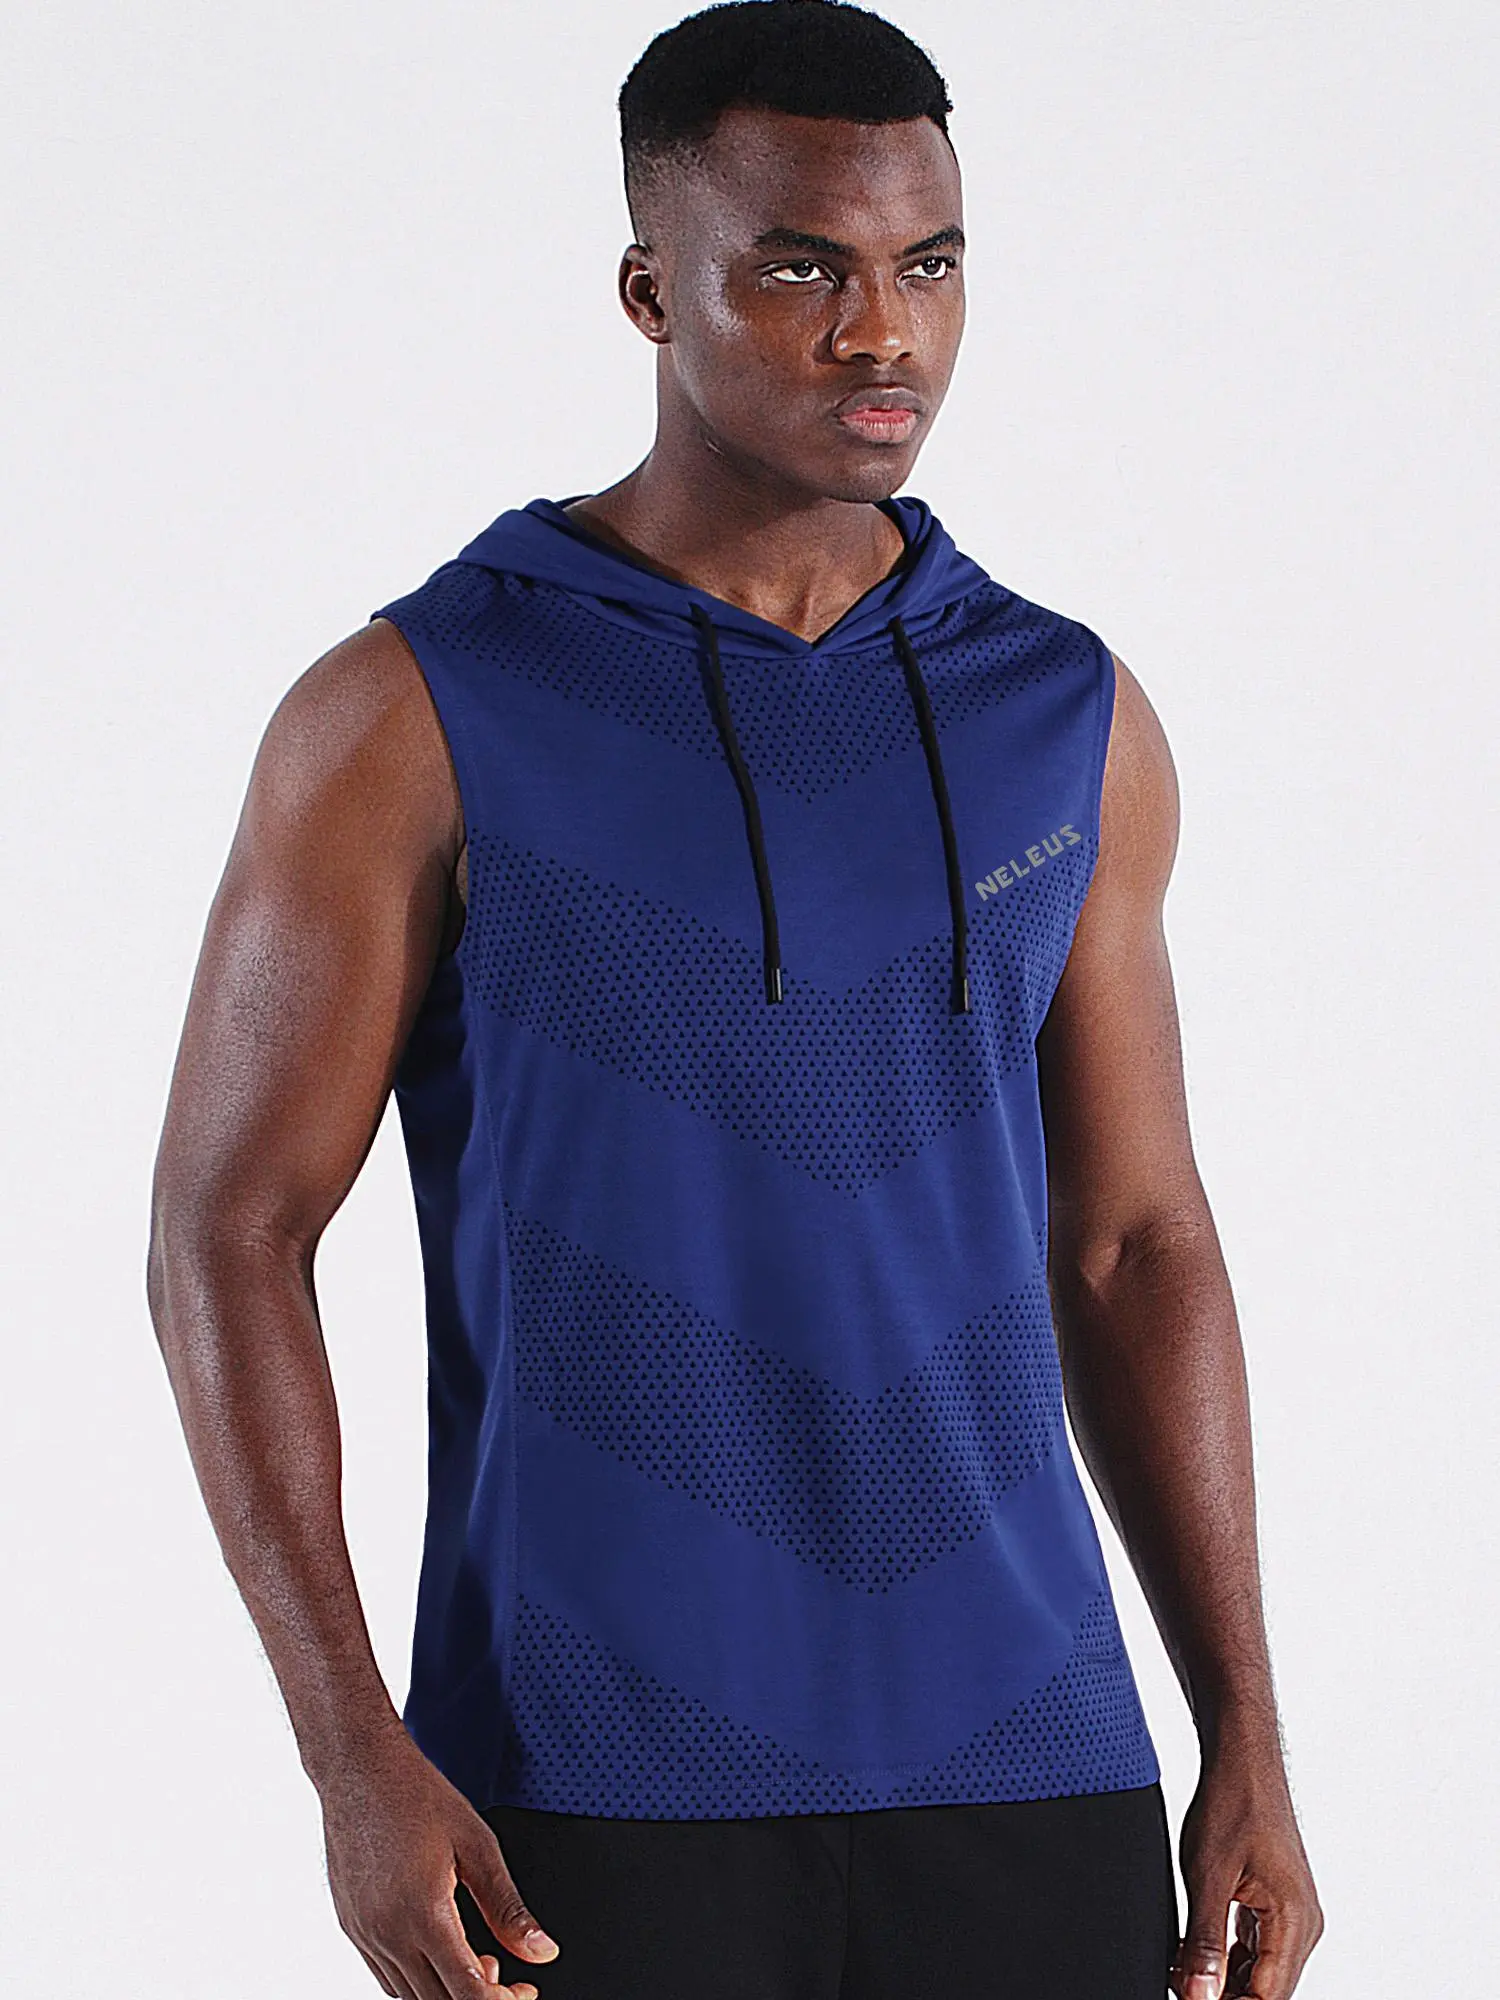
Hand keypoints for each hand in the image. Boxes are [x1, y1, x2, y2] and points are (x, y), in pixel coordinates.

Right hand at [316, 1721, 560, 1999]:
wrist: (359, 1768)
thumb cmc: (417, 1795)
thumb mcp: (478, 1844)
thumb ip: (508, 1907)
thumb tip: (541, 1950)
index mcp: (422, 1913)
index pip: (465, 1993)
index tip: (523, 1990)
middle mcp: (387, 1932)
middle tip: (510, 1982)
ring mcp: (364, 1934)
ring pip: (408, 1998)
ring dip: (448, 1994)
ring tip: (480, 1963)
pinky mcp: (352, 1927)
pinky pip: (386, 1978)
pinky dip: (419, 1981)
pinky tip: (444, 1955)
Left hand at [1168, 1729, 1322, 1999]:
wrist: (1243, 1757)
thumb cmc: (1232, 1803)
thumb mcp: (1207, 1876)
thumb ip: (1205, 1943)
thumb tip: (1199, 1995)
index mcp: (1295, 1921)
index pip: (1268, 1998)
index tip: (1191, 1999)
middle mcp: (1303, 1923)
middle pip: (1267, 1989)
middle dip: (1225, 1994)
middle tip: (1181, 1984)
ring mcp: (1294, 1913)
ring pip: (1262, 1971)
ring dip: (1225, 1978)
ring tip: (1182, 1970)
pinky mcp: (1279, 1903)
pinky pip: (1258, 1947)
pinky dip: (1229, 1957)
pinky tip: (1195, 1953)